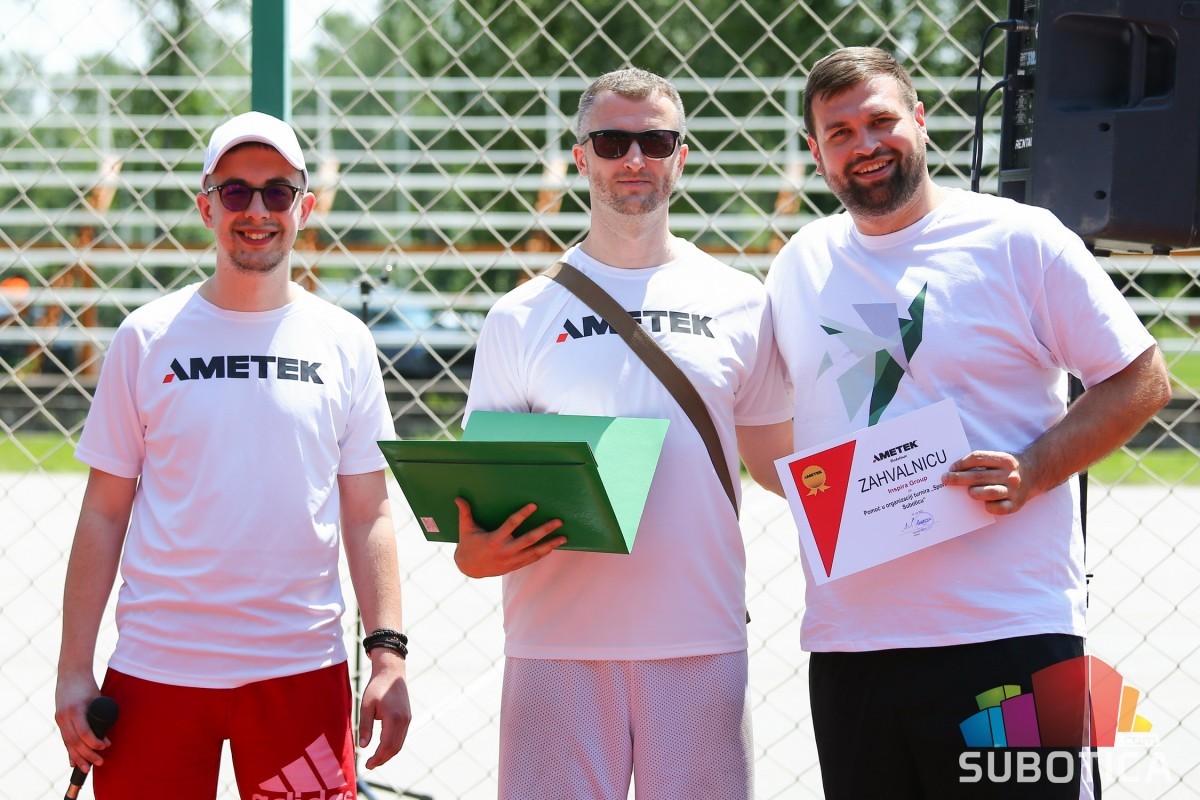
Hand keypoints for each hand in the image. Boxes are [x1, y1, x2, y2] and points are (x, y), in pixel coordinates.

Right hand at [54, 673, 106, 773]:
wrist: (71, 673)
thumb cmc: (88, 684)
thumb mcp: (97, 698)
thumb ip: (100, 715)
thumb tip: (106, 736)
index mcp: (75, 709)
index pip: (83, 733)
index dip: (94, 743)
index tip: (105, 746)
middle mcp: (64, 716)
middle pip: (74, 742)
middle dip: (87, 755)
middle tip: (99, 763)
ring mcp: (59, 718)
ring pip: (68, 743)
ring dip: (77, 757)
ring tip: (87, 768)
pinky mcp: (58, 719)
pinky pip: (64, 738)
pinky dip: (70, 750)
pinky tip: (73, 761)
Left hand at [357, 650, 410, 768]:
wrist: (392, 672)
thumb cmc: (377, 686)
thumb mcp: (366, 705)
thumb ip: (365, 726)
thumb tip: (364, 746)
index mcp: (394, 718)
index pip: (386, 746)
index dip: (377, 758)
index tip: (366, 765)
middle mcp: (404, 721)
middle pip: (395, 748)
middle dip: (382, 759)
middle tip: (369, 765)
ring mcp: (407, 719)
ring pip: (399, 744)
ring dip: (388, 754)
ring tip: (375, 759)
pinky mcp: (407, 717)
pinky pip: (401, 737)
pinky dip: (392, 745)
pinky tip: (382, 747)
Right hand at [453, 498, 566, 577]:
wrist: (469, 568)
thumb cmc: (468, 545)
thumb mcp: (465, 529)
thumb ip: (465, 513)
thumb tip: (458, 498)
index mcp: (494, 540)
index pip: (511, 524)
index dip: (523, 514)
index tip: (534, 505)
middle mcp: (505, 551)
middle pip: (529, 539)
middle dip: (545, 530)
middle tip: (558, 521)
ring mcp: (511, 560)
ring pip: (535, 552)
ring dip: (550, 544)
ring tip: (564, 537)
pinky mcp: (514, 566)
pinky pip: (532, 559)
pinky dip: (543, 553)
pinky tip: (553, 547)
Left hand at [942, 450, 1036, 515]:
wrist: (1035, 474)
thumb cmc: (1007, 468)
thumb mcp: (998, 459)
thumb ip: (981, 462)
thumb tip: (955, 470)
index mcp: (1004, 460)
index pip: (977, 458)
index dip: (961, 463)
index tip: (951, 468)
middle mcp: (1010, 475)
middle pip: (978, 476)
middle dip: (958, 478)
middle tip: (945, 480)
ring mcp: (1014, 490)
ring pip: (988, 492)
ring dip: (974, 492)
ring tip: (969, 492)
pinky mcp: (1015, 505)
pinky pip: (997, 508)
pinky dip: (988, 506)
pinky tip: (984, 503)